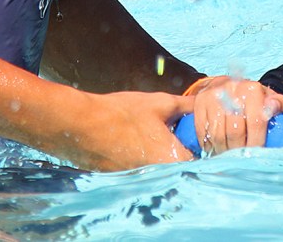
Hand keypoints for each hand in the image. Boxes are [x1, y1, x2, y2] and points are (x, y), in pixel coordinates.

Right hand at [59, 90, 196, 171]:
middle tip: (169, 131)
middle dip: (178, 149)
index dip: (198, 146)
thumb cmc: (121, 113)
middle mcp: (159, 175)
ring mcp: (140, 180)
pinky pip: (142, 170)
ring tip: (147, 134)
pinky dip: (142, 157)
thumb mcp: (159, 103)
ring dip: (159, 154)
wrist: (80, 125)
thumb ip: (185, 106)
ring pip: (160, 169)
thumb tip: (201, 103)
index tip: (191, 134)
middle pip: (179, 166)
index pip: (198, 160)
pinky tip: (131, 140)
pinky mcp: (125, 179)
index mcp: (172, 158)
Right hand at [191, 76, 282, 154]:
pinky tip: (214, 149)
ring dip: (222, 150)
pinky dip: (208, 144)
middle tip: (240, 159)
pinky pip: (202, 131)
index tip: (255, 154)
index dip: (256, 142)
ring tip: (227, 156)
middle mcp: (232, 90)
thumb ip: (277, 104)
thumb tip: (275, 107)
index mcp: (252, 90)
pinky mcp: (199, 102)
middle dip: (237, 150)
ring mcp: (213, 96)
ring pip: (217, 134)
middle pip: (234, 131)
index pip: (256, 122)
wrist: (224, 84)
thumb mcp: (268, 98)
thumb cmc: (250, 98)